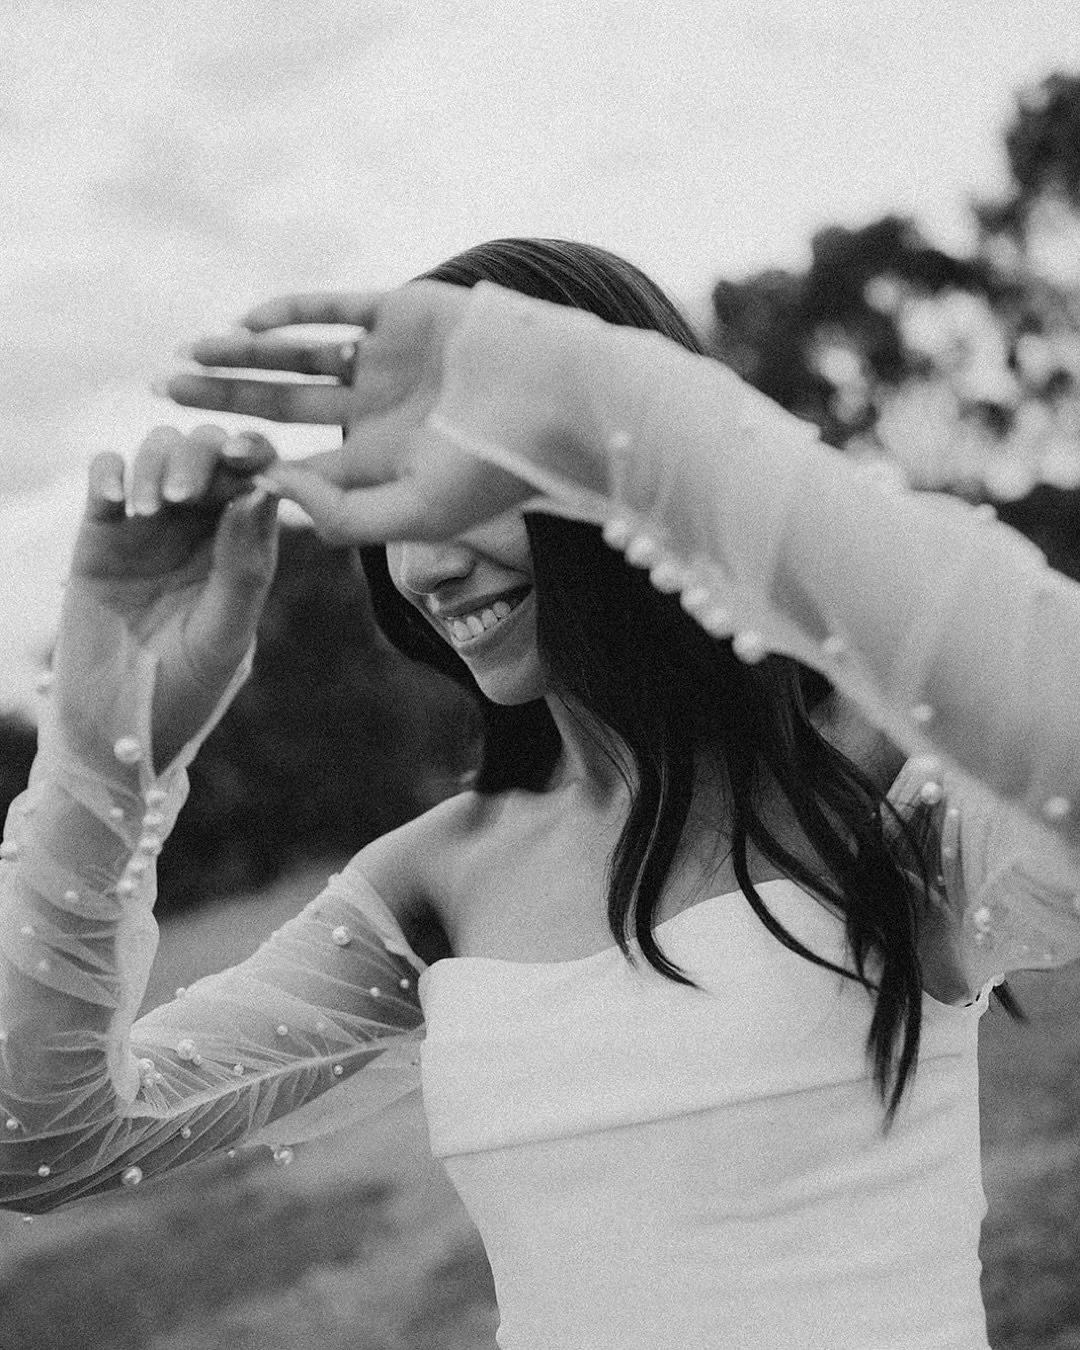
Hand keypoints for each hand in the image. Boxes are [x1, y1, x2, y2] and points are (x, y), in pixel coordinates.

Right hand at [58, 425, 279, 773]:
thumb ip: (244, 565)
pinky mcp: (102, 530)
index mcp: (245, 541)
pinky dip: (110, 472)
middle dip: (200, 456)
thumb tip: (257, 493)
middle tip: (185, 494)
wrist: (120, 721)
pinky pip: (105, 475)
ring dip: (156, 465)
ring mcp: (151, 522)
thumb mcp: (227, 631)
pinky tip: (117, 500)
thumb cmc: (189, 684)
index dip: (255, 455)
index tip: (247, 457)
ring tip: (149, 513)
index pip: (257, 476)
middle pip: (207, 451)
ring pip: (158, 451)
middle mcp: (202, 522)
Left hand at [160, 281, 533, 544]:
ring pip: (297, 354)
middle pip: (282, 405)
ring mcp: (387, 360)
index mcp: (382, 462)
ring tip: (186, 354)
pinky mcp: (401, 312)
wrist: (563, 401)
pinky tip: (244, 323)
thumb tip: (272, 486)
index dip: (246, 462)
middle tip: (157, 391)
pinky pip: (332, 308)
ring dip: (241, 353)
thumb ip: (344, 515)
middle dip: (220, 398)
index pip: (301, 462)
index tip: (190, 463)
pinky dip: (289, 313)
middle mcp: (377, 411)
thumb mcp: (417, 515)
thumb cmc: (498, 469)